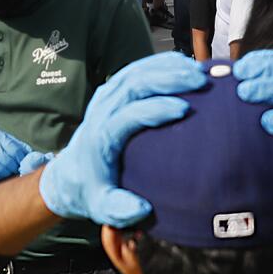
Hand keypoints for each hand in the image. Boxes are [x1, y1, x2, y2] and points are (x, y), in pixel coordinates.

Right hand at [0, 127, 35, 181]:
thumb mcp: (1, 136)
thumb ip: (16, 145)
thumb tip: (32, 154)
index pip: (15, 152)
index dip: (21, 160)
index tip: (23, 164)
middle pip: (8, 162)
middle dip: (14, 168)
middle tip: (16, 170)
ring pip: (0, 170)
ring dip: (6, 174)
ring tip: (8, 172)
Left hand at [39, 53, 207, 224]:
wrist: (72, 174)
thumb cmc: (92, 190)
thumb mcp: (102, 207)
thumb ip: (118, 209)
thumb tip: (140, 208)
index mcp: (101, 136)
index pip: (127, 115)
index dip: (155, 109)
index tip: (185, 109)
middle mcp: (102, 111)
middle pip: (133, 83)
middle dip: (168, 78)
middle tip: (199, 80)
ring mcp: (106, 97)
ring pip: (136, 71)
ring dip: (168, 67)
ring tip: (198, 70)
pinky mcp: (113, 90)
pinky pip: (137, 69)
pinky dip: (161, 64)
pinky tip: (184, 64)